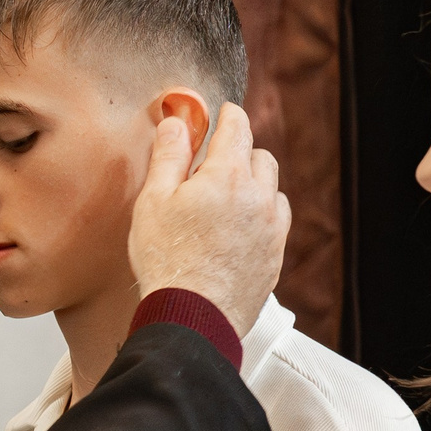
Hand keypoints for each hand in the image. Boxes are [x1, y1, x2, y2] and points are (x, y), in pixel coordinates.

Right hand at [128, 101, 288, 334]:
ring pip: (273, 189)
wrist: (193, 317)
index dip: (229, 115)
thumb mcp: (153, 201)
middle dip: (241, 152)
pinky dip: (262, 215)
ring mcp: (272, 228)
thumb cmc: (167, 260)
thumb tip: (177, 123)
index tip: (224, 113)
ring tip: (226, 200)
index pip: (238, 127)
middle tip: (214, 164)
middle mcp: (259, 197)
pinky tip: (239, 228)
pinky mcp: (276, 256)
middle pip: (261, 156)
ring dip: (254, 185)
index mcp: (227, 175)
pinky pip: (277, 222)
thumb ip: (168, 156)